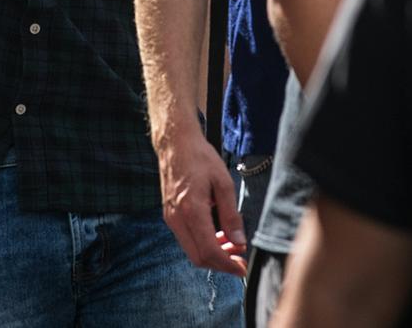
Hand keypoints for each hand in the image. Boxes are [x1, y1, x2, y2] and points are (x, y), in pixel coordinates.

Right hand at [155, 127, 247, 276]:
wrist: (175, 144)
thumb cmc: (200, 158)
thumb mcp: (223, 182)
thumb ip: (231, 214)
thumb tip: (239, 241)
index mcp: (192, 210)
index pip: (209, 250)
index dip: (227, 264)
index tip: (242, 268)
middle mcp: (177, 218)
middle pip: (198, 257)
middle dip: (221, 264)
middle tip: (239, 260)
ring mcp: (171, 218)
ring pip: (192, 250)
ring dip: (212, 255)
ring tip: (232, 246)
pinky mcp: (170, 215)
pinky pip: (187, 239)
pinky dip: (203, 244)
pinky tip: (218, 235)